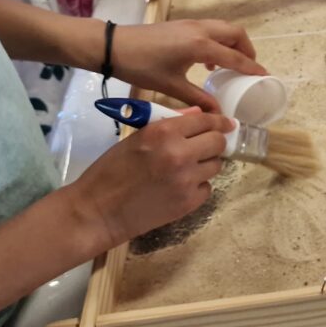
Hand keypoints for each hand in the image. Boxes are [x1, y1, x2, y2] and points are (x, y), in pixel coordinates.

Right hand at [63, 112, 234, 249]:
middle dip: (215, 142)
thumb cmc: (110, 171)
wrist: (97, 211)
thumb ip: (169, 125)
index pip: (205, 120)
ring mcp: (187, 180)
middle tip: (205, 146)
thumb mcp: (136, 138)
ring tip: (185, 168)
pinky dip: (197, 186)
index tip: (228, 123)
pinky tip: (179, 187)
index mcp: (164, 132)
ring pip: (216, 165)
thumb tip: (198, 115)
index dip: (219, 121)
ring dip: (205, 164)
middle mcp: (180, 153)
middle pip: (218, 142)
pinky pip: (207, 187)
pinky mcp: (189, 202)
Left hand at [113, 19, 266, 111]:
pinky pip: (211, 28)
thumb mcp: (170, 86)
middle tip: (249, 68)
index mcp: (200, 46)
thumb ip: (197, 98)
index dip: (251, 68)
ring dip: (233, 43)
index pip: (235, 57)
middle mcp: (201, 30)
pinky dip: (219, 40)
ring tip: (231, 64)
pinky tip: (208, 60)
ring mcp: (192, 23)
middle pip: (236, 34)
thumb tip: (218, 112)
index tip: (264, 76)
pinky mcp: (183, 23)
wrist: (114, 46)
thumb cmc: (141, 67)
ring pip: (224, 28)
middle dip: (247, 49)